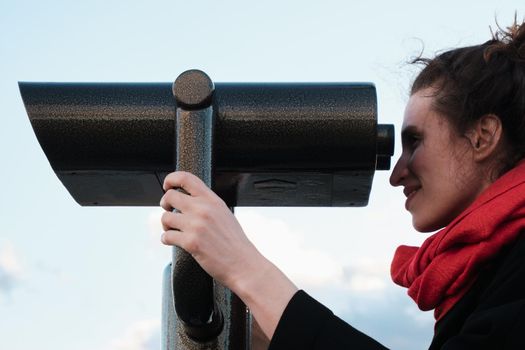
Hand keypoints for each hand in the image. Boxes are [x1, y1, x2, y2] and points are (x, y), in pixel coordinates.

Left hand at [160, 171, 297, 338]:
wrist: (244, 264)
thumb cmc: (235, 243)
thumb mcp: (224, 214)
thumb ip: (208, 205)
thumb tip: (187, 200)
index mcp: (213, 200)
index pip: (186, 178)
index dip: (171, 179)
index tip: (167, 186)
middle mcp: (203, 209)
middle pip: (170, 196)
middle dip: (165, 204)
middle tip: (168, 211)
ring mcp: (196, 225)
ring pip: (165, 217)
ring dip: (166, 225)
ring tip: (173, 230)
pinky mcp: (190, 242)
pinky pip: (166, 236)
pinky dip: (166, 239)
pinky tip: (172, 241)